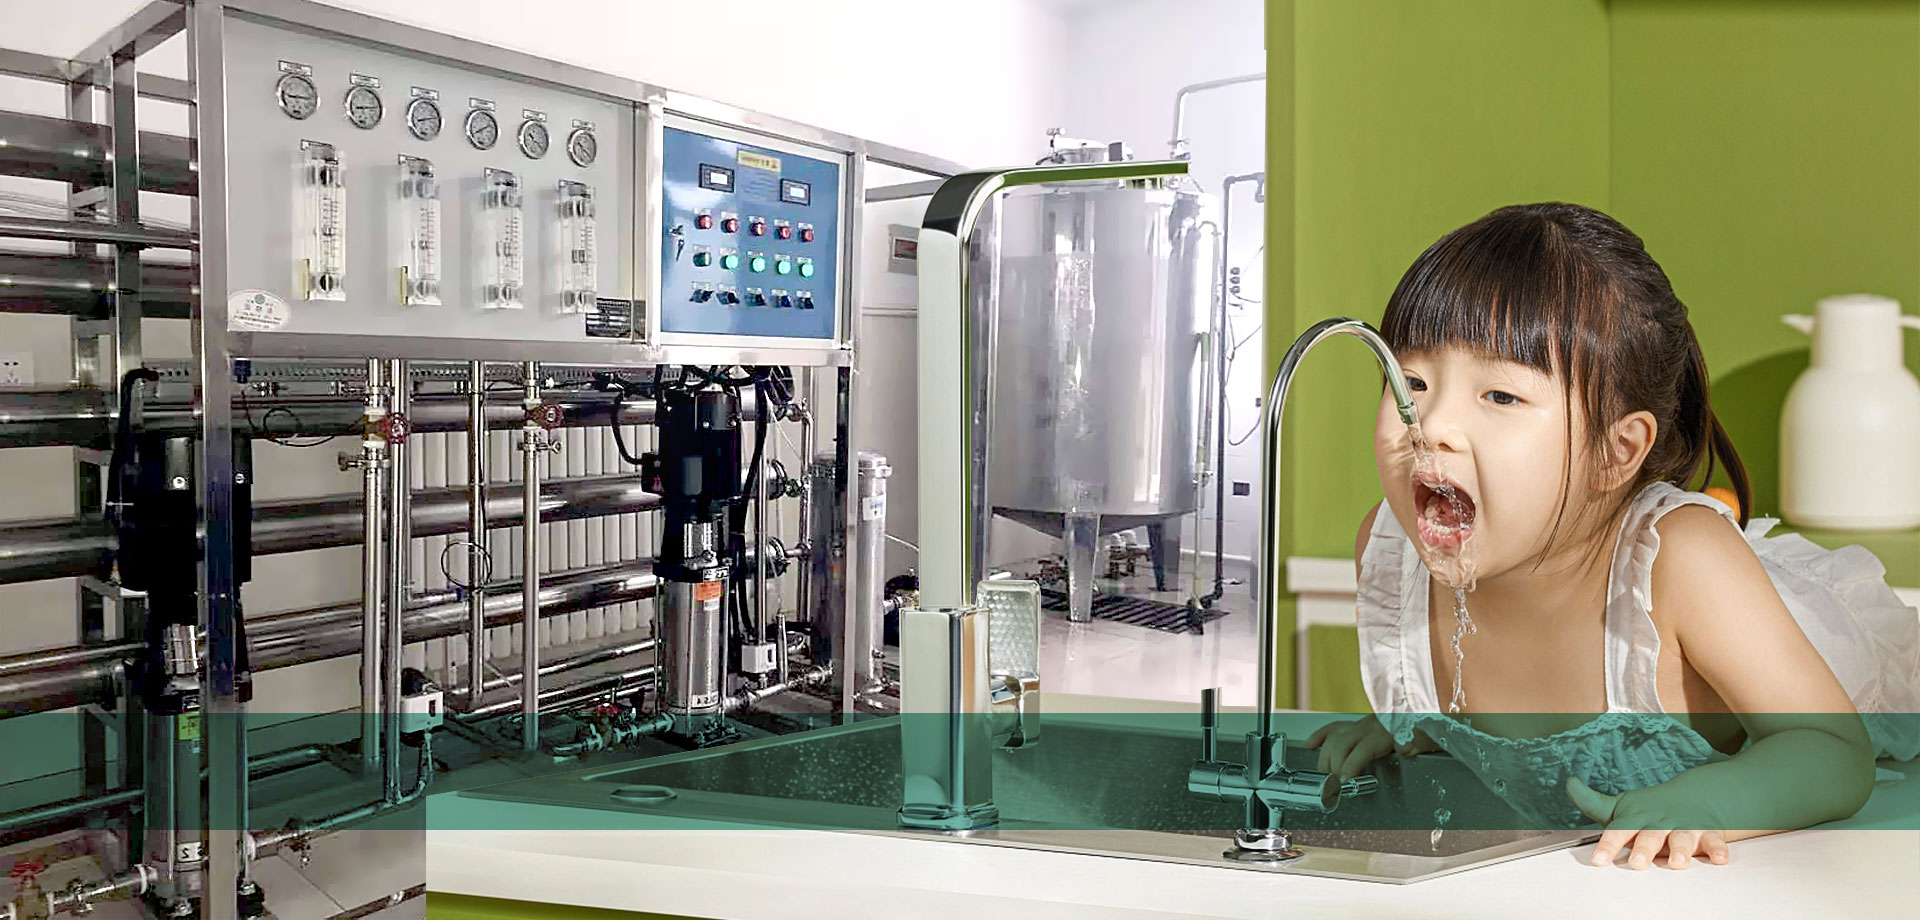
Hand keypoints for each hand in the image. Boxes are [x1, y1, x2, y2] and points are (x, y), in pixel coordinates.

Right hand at [1302, 716, 1434, 777]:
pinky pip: (1335, 727)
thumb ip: (1420, 742)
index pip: (1362, 747)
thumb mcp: (1431, 738)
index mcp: (1388, 731)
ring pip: (1335, 735)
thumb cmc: (1428, 731)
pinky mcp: (1358, 725)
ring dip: (1325, 755)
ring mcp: (1363, 724)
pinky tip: (1311, 745)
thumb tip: (1405, 747)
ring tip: (1325, 774)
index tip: (1344, 780)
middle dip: (1333, 765)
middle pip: (1342, 742)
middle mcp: (1372, 725)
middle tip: (1334, 783)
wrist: (1427, 717)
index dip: (1350, 764)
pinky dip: (1321, 735)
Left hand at [1567, 777, 1730, 869]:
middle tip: (1637, 863)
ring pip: (1682, 839)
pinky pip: (1714, 841)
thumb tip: (1569, 784)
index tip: (1598, 861)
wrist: (1696, 794)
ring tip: (1677, 863)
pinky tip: (1718, 858)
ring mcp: (1684, 828)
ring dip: (1681, 851)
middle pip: (1651, 837)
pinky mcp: (1708, 833)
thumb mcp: (1622, 805)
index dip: (1608, 845)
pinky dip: (1718, 849)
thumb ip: (1593, 802)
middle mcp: (1660, 823)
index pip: (1618, 831)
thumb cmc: (1652, 807)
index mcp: (1637, 818)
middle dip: (1644, 849)